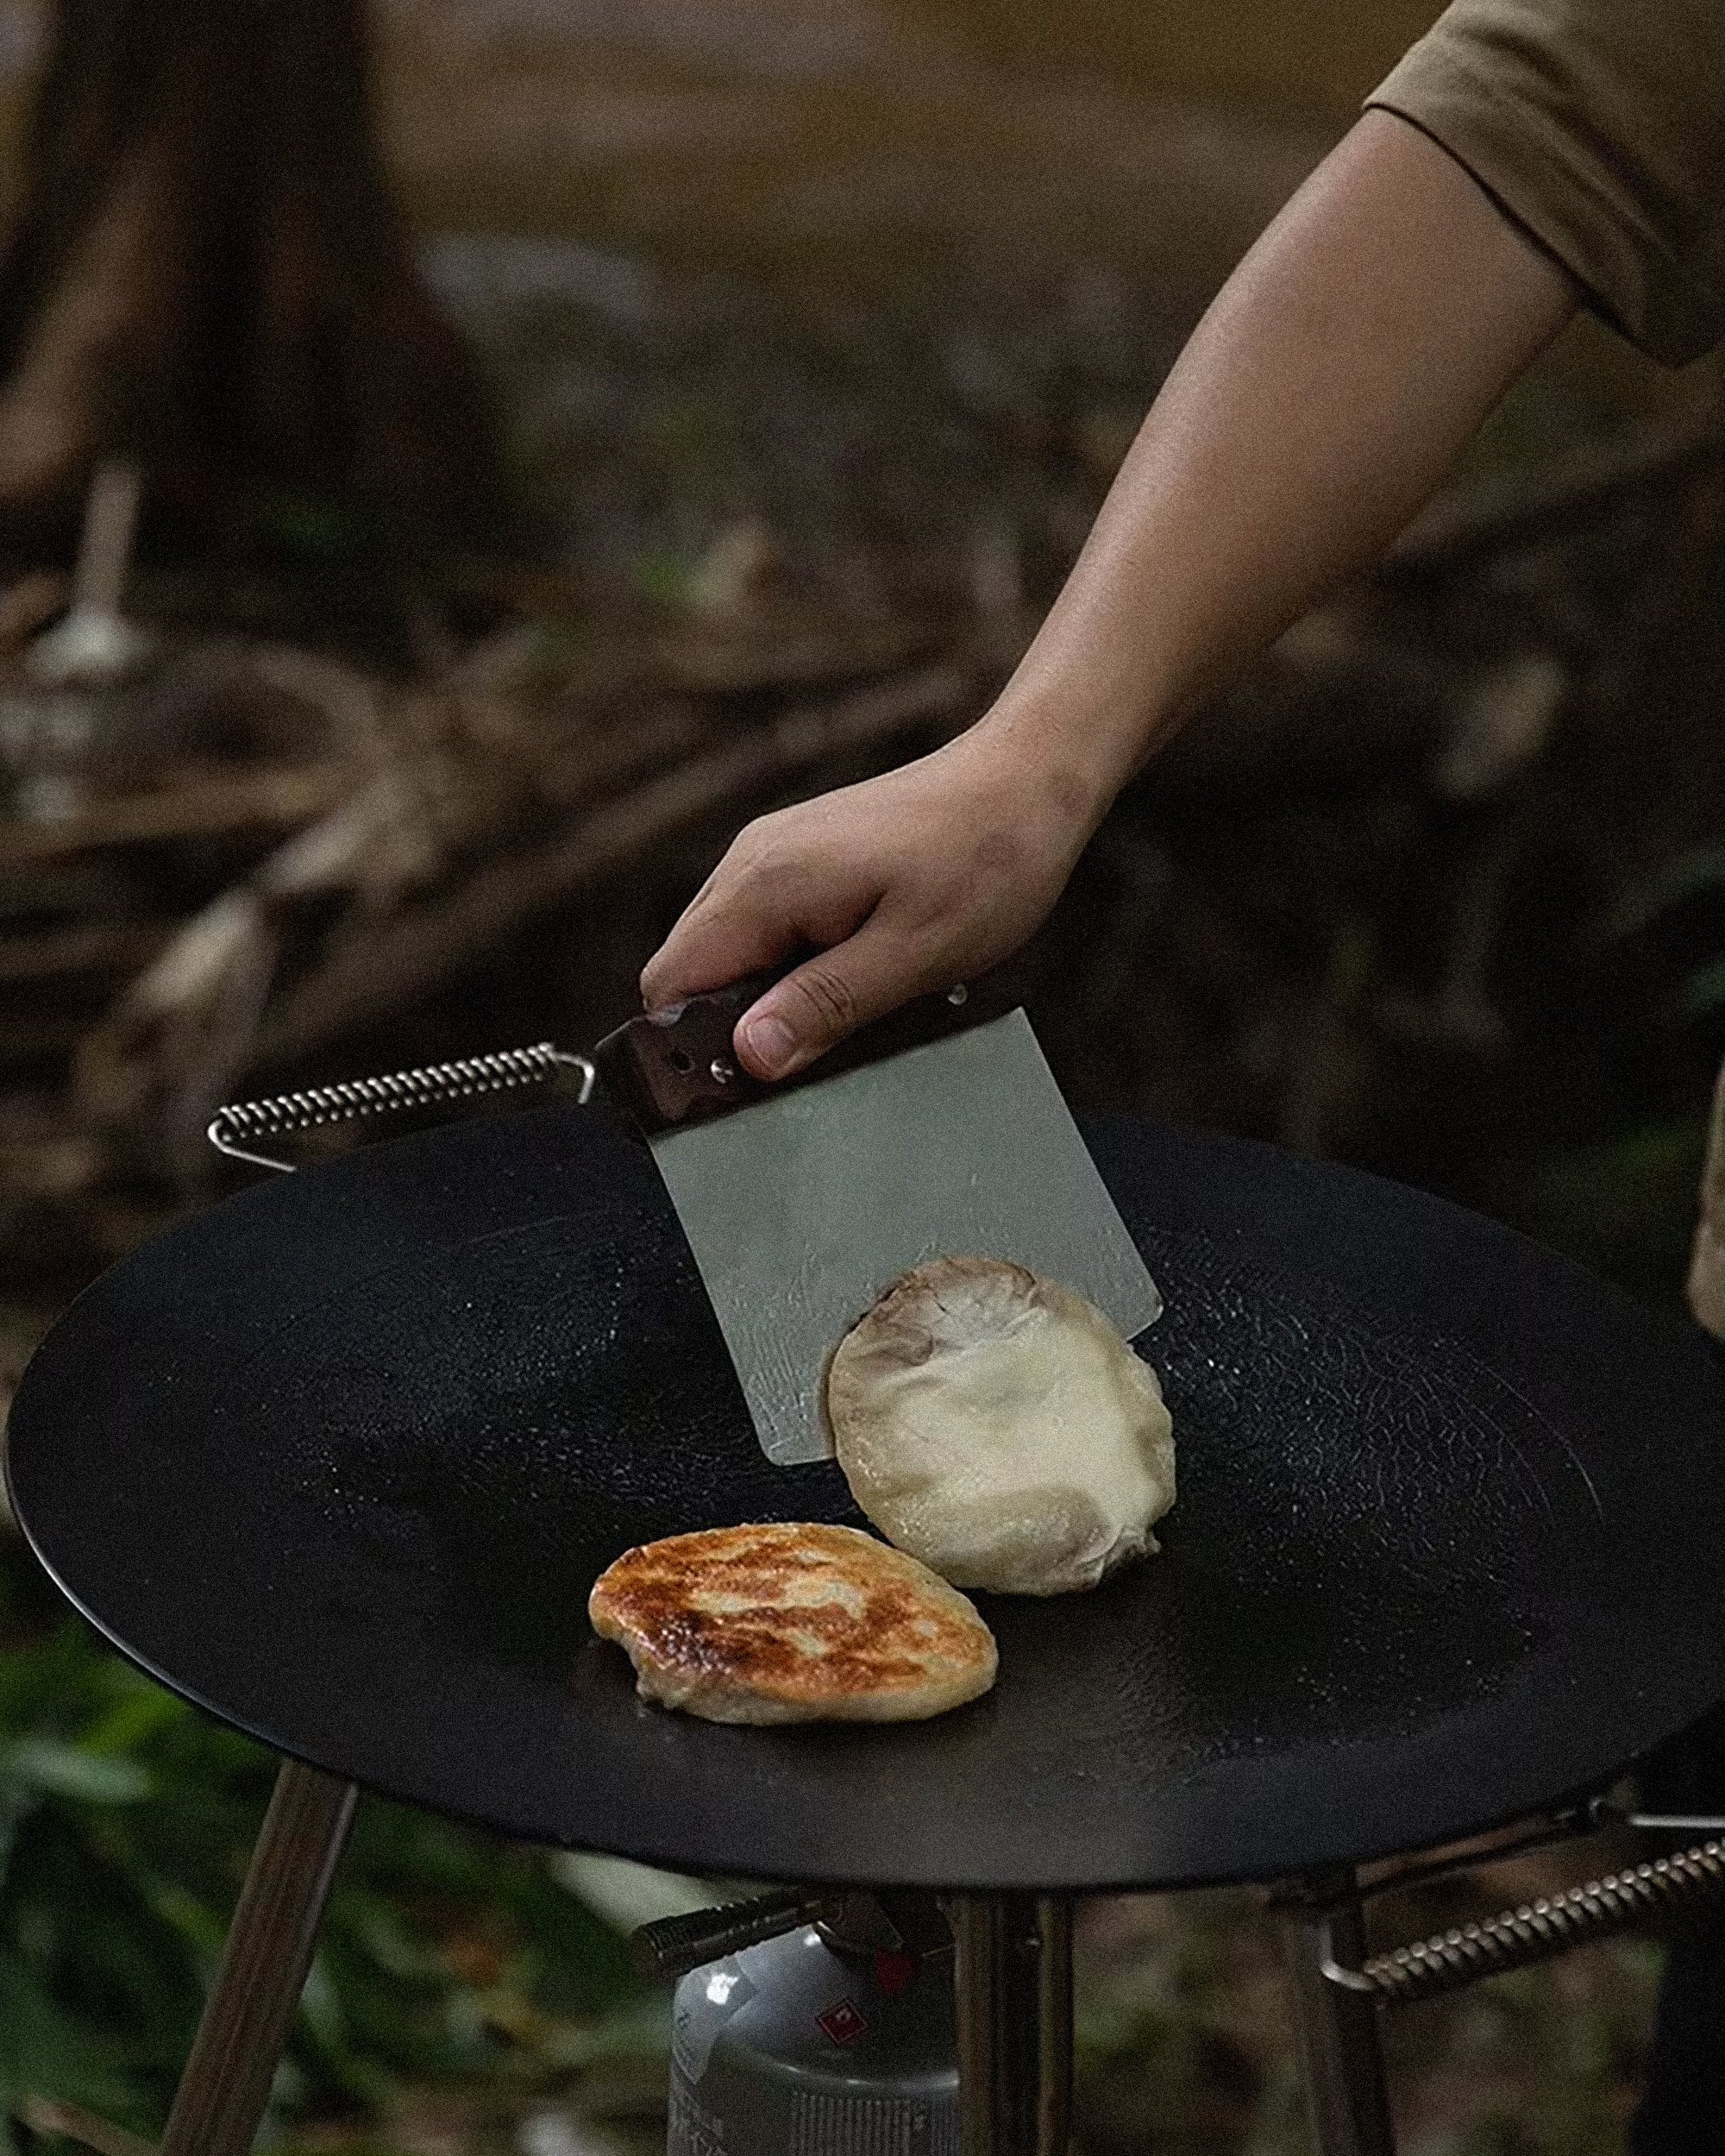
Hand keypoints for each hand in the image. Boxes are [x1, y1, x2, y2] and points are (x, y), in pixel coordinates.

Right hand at [639, 728, 1101, 1079]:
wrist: (1030, 781)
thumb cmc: (986, 861)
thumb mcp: (911, 957)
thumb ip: (822, 1007)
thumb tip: (749, 1056)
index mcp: (766, 884)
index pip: (671, 984)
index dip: (691, 1046)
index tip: (738, 1090)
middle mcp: (752, 860)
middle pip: (690, 970)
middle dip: (731, 1026)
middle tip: (805, 1059)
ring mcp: (775, 852)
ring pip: (728, 951)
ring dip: (767, 997)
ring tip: (842, 1011)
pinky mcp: (803, 855)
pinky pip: (765, 926)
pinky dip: (790, 965)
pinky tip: (851, 974)